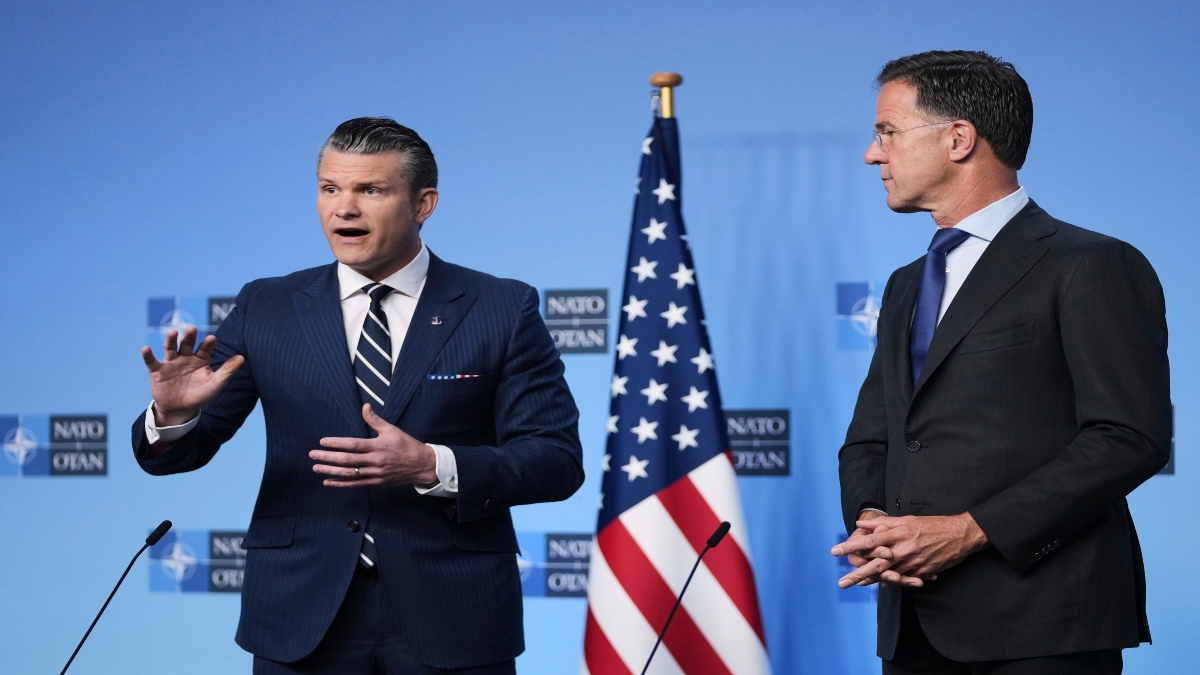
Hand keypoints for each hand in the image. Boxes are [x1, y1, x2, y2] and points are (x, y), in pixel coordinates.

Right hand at [142, 327, 244, 425]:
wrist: (181, 410)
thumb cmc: (200, 395)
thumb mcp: (215, 384)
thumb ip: (227, 371)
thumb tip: (242, 357)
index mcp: (200, 359)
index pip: (205, 348)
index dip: (208, 344)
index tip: (212, 339)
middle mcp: (185, 357)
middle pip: (187, 344)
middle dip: (189, 336)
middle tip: (192, 329)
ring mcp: (171, 363)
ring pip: (170, 348)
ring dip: (171, 340)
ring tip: (173, 333)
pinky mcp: (157, 372)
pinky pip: (151, 362)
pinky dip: (148, 355)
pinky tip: (146, 348)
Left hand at [309, 404, 437, 487]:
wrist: (421, 465)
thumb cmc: (406, 445)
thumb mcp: (392, 430)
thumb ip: (375, 420)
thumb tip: (365, 406)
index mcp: (378, 446)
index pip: (353, 444)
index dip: (336, 443)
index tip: (323, 442)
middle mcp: (375, 461)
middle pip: (347, 460)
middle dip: (328, 458)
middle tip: (312, 455)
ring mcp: (375, 473)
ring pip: (349, 474)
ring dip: (331, 472)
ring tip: (316, 469)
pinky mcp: (376, 482)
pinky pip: (356, 484)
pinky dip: (341, 484)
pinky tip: (329, 482)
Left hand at [834, 511, 928, 588]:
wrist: (960, 534)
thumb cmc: (931, 524)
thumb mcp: (906, 519)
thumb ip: (882, 523)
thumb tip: (859, 524)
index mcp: (899, 533)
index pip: (869, 540)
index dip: (851, 546)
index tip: (835, 551)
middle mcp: (904, 549)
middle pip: (876, 563)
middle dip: (857, 573)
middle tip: (842, 582)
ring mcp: (913, 562)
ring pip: (889, 574)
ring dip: (872, 581)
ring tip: (856, 585)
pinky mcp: (922, 572)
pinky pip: (904, 580)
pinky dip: (892, 583)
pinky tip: (882, 585)